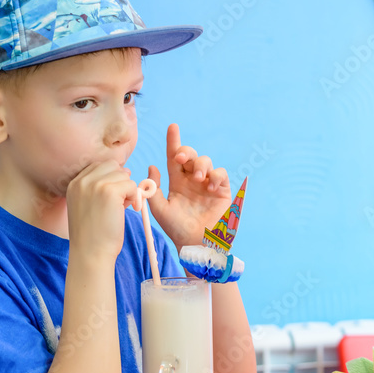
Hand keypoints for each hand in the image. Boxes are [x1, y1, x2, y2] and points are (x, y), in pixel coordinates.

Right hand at [65, 160, 139, 261]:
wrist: (91, 254)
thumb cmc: (93, 235)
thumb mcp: (88, 205)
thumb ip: (99, 188)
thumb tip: (125, 170)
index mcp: (74, 184)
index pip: (98, 166)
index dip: (111, 178)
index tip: (112, 197)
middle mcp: (82, 181)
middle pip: (112, 166)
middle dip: (121, 181)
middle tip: (121, 201)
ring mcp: (95, 184)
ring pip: (123, 175)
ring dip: (128, 190)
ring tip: (123, 207)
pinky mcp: (109, 191)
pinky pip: (131, 185)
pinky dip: (134, 196)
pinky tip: (130, 209)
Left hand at [146, 124, 231, 250]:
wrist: (196, 245)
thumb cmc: (177, 229)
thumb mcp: (160, 210)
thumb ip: (154, 189)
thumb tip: (152, 166)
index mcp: (176, 181)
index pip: (174, 157)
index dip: (173, 141)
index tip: (173, 127)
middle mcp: (192, 180)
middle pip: (190, 155)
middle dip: (186, 152)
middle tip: (182, 159)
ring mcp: (207, 184)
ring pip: (206, 161)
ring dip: (201, 165)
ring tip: (198, 179)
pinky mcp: (222, 190)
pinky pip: (221, 173)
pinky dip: (216, 176)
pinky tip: (210, 187)